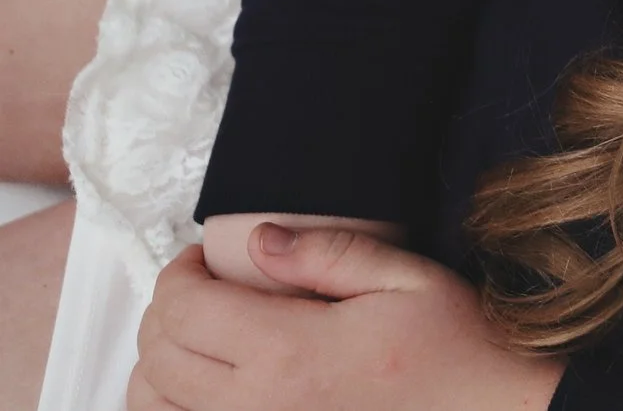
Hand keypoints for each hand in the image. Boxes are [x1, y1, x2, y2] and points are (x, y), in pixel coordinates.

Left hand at [129, 226, 563, 410]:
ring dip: (158, 365)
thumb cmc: (458, 350)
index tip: (202, 258)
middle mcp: (258, 404)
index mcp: (290, 352)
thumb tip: (259, 240)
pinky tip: (202, 387)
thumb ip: (329, 254)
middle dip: (166, 310)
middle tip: (201, 288)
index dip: (179, 273)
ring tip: (197, 337)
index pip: (183, 309)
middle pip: (157, 356)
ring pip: (154, 405)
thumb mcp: (408, 278)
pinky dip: (171, 408)